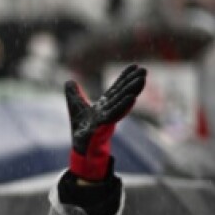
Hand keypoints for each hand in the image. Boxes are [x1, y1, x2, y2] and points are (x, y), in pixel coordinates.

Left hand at [65, 64, 146, 180]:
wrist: (81, 148)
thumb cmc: (82, 129)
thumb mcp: (75, 107)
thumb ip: (74, 94)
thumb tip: (70, 81)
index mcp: (105, 104)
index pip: (116, 88)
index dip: (125, 77)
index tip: (135, 66)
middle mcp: (109, 109)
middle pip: (123, 93)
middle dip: (133, 81)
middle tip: (144, 70)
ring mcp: (108, 118)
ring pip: (123, 102)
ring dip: (132, 90)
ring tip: (142, 79)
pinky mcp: (105, 126)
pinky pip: (116, 115)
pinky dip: (124, 106)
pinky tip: (133, 98)